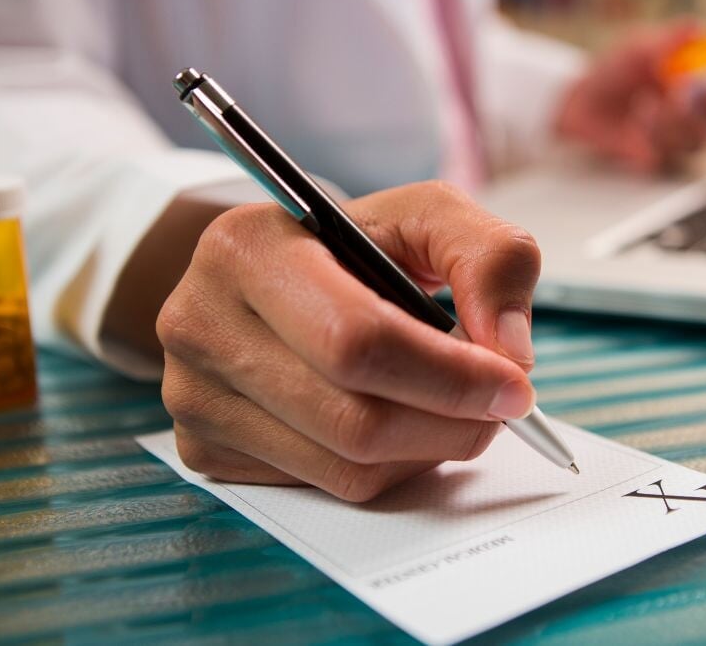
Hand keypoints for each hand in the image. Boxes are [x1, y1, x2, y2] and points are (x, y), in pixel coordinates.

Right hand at [157, 181, 541, 501]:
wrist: (272, 277)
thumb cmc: (353, 247)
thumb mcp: (427, 217)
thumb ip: (491, 257)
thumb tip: (508, 349)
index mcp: (246, 248)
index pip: (357, 340)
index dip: (449, 375)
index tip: (513, 384)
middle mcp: (200, 322)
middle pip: (354, 419)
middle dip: (451, 423)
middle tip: (499, 407)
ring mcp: (192, 396)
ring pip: (346, 467)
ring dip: (427, 450)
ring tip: (452, 409)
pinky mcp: (203, 449)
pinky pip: (325, 488)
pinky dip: (386, 468)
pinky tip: (399, 424)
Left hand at [555, 21, 705, 172]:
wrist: (577, 103)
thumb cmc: (614, 69)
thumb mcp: (638, 45)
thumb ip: (667, 39)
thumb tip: (695, 25)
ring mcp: (690, 131)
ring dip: (683, 118)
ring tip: (652, 100)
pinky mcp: (669, 152)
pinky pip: (677, 150)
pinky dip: (659, 131)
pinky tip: (641, 115)